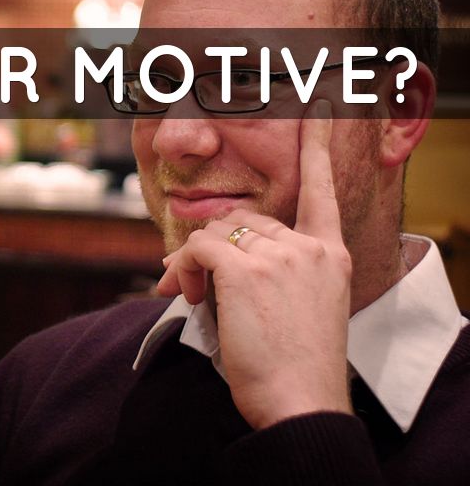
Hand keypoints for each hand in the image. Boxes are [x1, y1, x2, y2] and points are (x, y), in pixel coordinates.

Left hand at [156, 101, 352, 429]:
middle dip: (207, 245)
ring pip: (214, 232)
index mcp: (330, 255)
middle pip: (242, 219)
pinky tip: (181, 294)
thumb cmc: (292, 366)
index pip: (324, 190)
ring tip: (185, 294)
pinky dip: (178, 268)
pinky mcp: (246, 269)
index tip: (325, 107)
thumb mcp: (297, 308)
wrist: (300, 402)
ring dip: (189, 260)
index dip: (320, 147)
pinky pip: (195, 250)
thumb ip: (270, 269)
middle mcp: (309, 247)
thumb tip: (209, 253)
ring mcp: (281, 255)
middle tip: (180, 280)